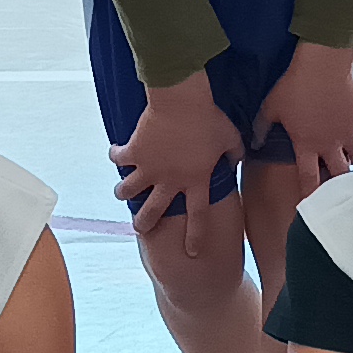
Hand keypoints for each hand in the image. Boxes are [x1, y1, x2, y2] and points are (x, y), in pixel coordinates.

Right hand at [110, 73, 246, 256]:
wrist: (182, 100)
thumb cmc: (209, 118)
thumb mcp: (230, 138)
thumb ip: (234, 154)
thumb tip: (235, 160)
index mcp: (196, 180)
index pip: (198, 217)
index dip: (195, 236)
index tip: (192, 252)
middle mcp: (170, 181)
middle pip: (154, 212)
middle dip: (144, 224)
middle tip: (140, 228)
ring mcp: (149, 168)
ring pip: (128, 192)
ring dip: (124, 193)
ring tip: (122, 192)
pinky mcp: (134, 152)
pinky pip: (119, 159)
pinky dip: (116, 156)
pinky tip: (117, 153)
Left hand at [252, 41, 352, 188]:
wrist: (321, 64)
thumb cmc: (293, 86)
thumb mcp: (270, 108)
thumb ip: (262, 129)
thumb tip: (255, 143)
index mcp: (307, 145)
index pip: (309, 179)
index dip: (310, 194)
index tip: (311, 203)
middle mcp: (330, 143)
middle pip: (341, 173)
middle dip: (338, 180)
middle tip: (334, 181)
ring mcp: (348, 130)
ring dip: (352, 157)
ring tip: (346, 154)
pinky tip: (350, 123)